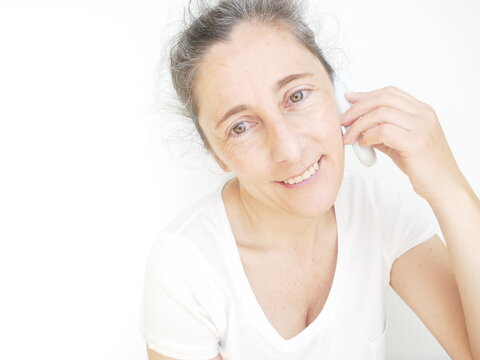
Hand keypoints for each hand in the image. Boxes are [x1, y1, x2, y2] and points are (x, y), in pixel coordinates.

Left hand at [340, 85, 464, 201]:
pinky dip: (368, 136)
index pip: (389, 93)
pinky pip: (384, 131)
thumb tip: (359, 127)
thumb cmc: (424, 166)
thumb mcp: (401, 143)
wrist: (444, 186)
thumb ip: (383, 132)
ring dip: (358, 125)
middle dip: (357, 109)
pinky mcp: (415, 143)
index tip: (349, 99)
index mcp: (422, 111)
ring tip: (349, 137)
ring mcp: (421, 127)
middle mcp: (423, 115)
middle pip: (382, 99)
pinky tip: (364, 145)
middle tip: (342, 121)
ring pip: (380, 113)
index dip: (366, 95)